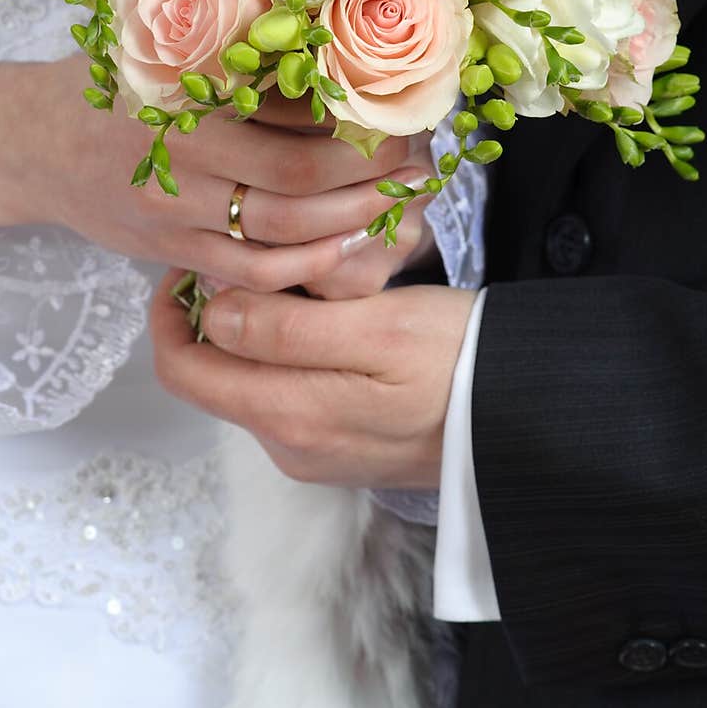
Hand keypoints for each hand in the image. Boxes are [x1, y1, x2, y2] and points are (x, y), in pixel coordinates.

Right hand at [0, 54, 428, 291]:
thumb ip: (234, 51)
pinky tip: (342, 250)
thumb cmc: (105, 83)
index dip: (362, 131)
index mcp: (186, 104)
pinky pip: (247, 273)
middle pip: (299, 186)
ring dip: (349, 224)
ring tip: (397, 204)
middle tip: (419, 165)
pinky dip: (301, 268)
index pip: (294, 129)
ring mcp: (177, 217)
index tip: (408, 119)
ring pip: (281, 235)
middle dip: (371, 179)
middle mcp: (183, 165)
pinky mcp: (172, 250)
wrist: (29, 143)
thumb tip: (331, 49)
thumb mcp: (161, 50)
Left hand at [150, 272, 474, 487]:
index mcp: (289, 416)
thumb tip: (209, 316)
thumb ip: (285, 331)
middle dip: (210, 315)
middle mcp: (289, 446)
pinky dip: (284, 353)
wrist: (534, 420)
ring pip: (248, 382)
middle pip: (212, 376)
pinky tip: (322, 317)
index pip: (185, 368)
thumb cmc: (462, 362)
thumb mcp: (377, 329)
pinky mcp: (340, 447)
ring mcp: (313, 451)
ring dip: (251, 331)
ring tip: (291, 278)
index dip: (172, 311)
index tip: (192, 260)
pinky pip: (286, 394)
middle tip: (244, 256)